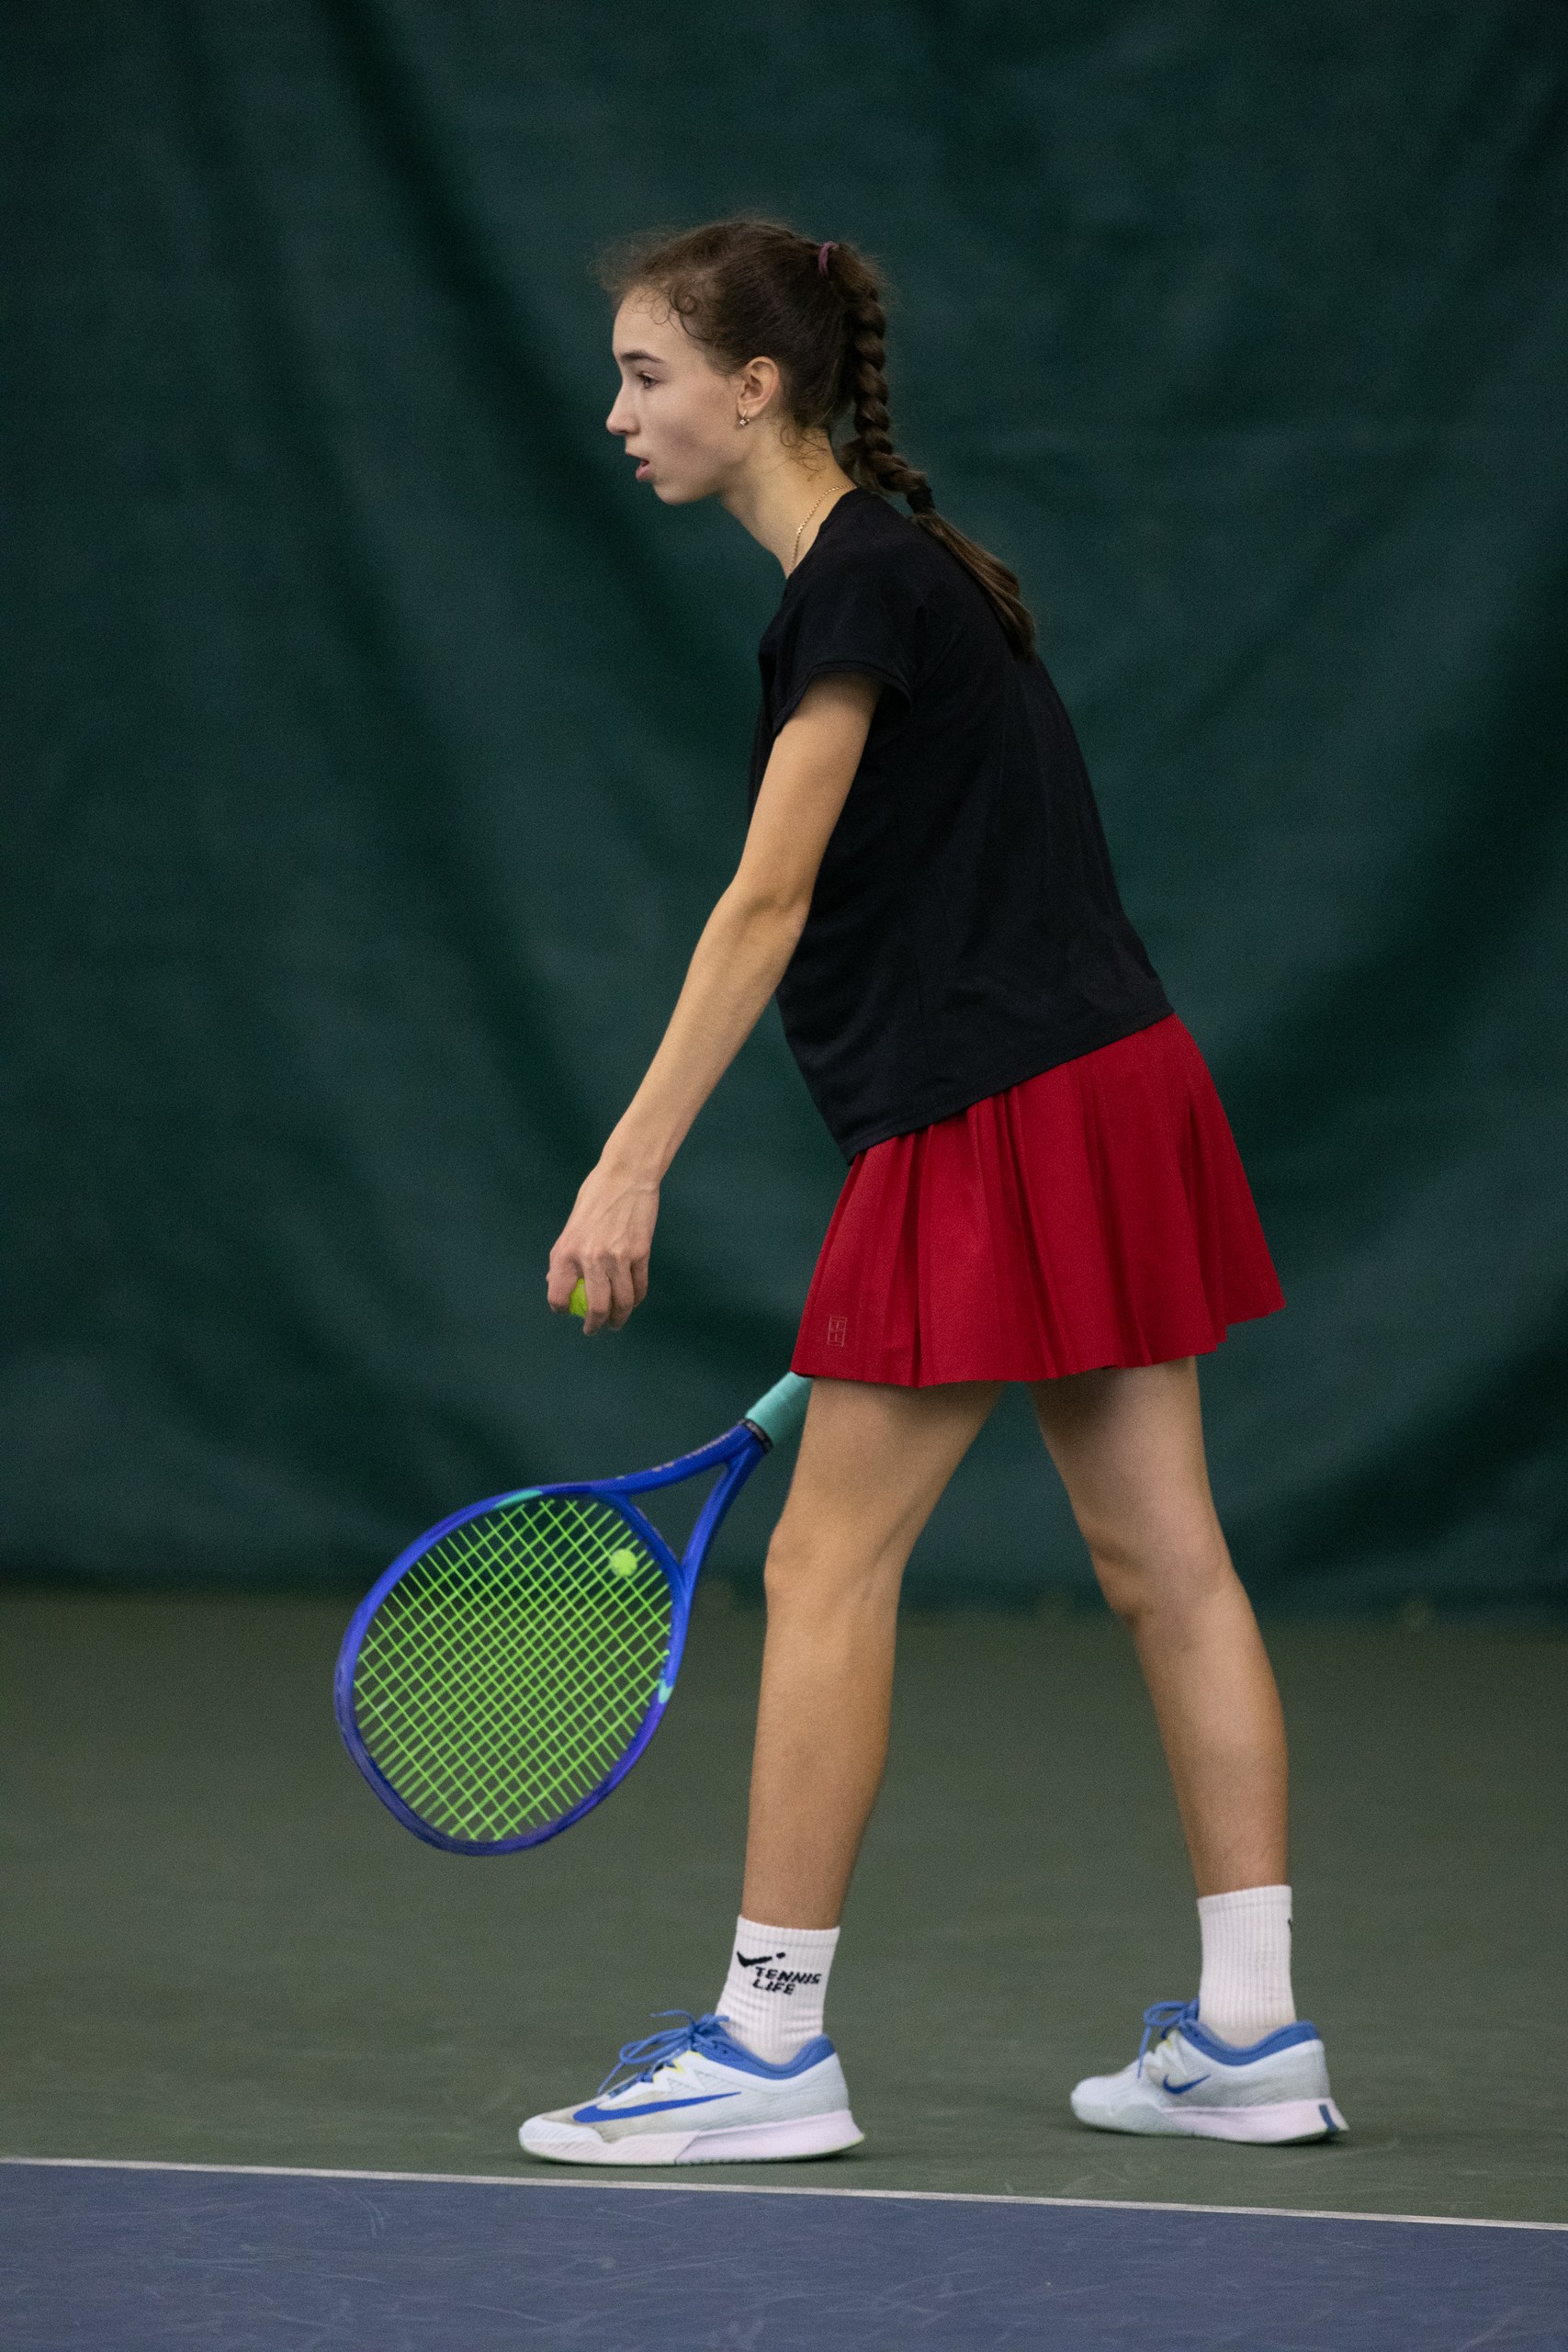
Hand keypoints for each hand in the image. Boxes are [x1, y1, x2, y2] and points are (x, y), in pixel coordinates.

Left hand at [547, 1156, 658, 1333]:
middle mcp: (590, 1258)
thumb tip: (555, 1281)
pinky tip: (632, 1302)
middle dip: (595, 1325)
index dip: (560, 1308)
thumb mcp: (570, 1227)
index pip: (558, 1294)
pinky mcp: (640, 1253)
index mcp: (565, 1252)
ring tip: (616, 1323)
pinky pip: (639, 1286)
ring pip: (622, 1302)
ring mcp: (617, 1258)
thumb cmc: (594, 1198)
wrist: (625, 1177)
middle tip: (595, 1329)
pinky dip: (636, 1299)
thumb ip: (563, 1257)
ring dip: (620, 1318)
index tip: (567, 1312)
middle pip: (596, 1307)